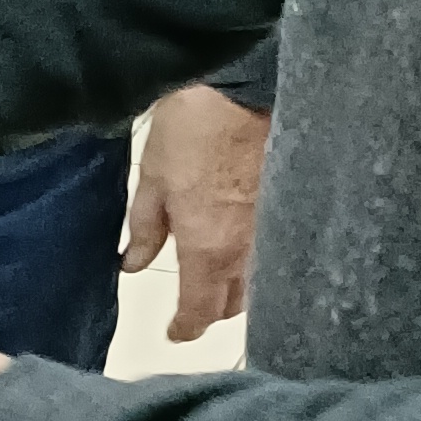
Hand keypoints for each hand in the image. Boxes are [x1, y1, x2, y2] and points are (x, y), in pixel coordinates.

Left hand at [122, 83, 269, 341]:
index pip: (200, 311)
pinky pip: (272, 252)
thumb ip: (146, 229)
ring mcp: (272, 231)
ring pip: (257, 281)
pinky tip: (243, 247)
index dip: (185, 329)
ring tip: (216, 277)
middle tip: (192, 304)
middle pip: (233, 305)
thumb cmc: (191, 129)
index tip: (174, 333)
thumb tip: (133, 264)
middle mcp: (245, 251)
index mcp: (207, 250)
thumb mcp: (152, 180)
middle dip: (211, 311)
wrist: (243, 88)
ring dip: (237, 289)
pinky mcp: (287, 207)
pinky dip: (257, 261)